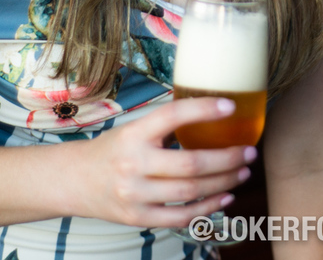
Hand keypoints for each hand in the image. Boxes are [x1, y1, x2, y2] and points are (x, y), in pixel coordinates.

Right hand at [73, 96, 255, 227]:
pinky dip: (208, 208)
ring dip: (224, 182)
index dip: (203, 109)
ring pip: (190, 191)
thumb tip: (210, 108)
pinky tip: (225, 197)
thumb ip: (165, 124)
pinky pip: (181, 216)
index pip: (172, 116)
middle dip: (227, 158)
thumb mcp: (133, 129)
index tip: (231, 106)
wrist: (73, 181)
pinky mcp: (138, 217)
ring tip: (242, 172)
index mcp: (133, 134)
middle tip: (249, 151)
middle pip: (190, 163)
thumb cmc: (113, 150)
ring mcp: (135, 194)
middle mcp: (133, 164)